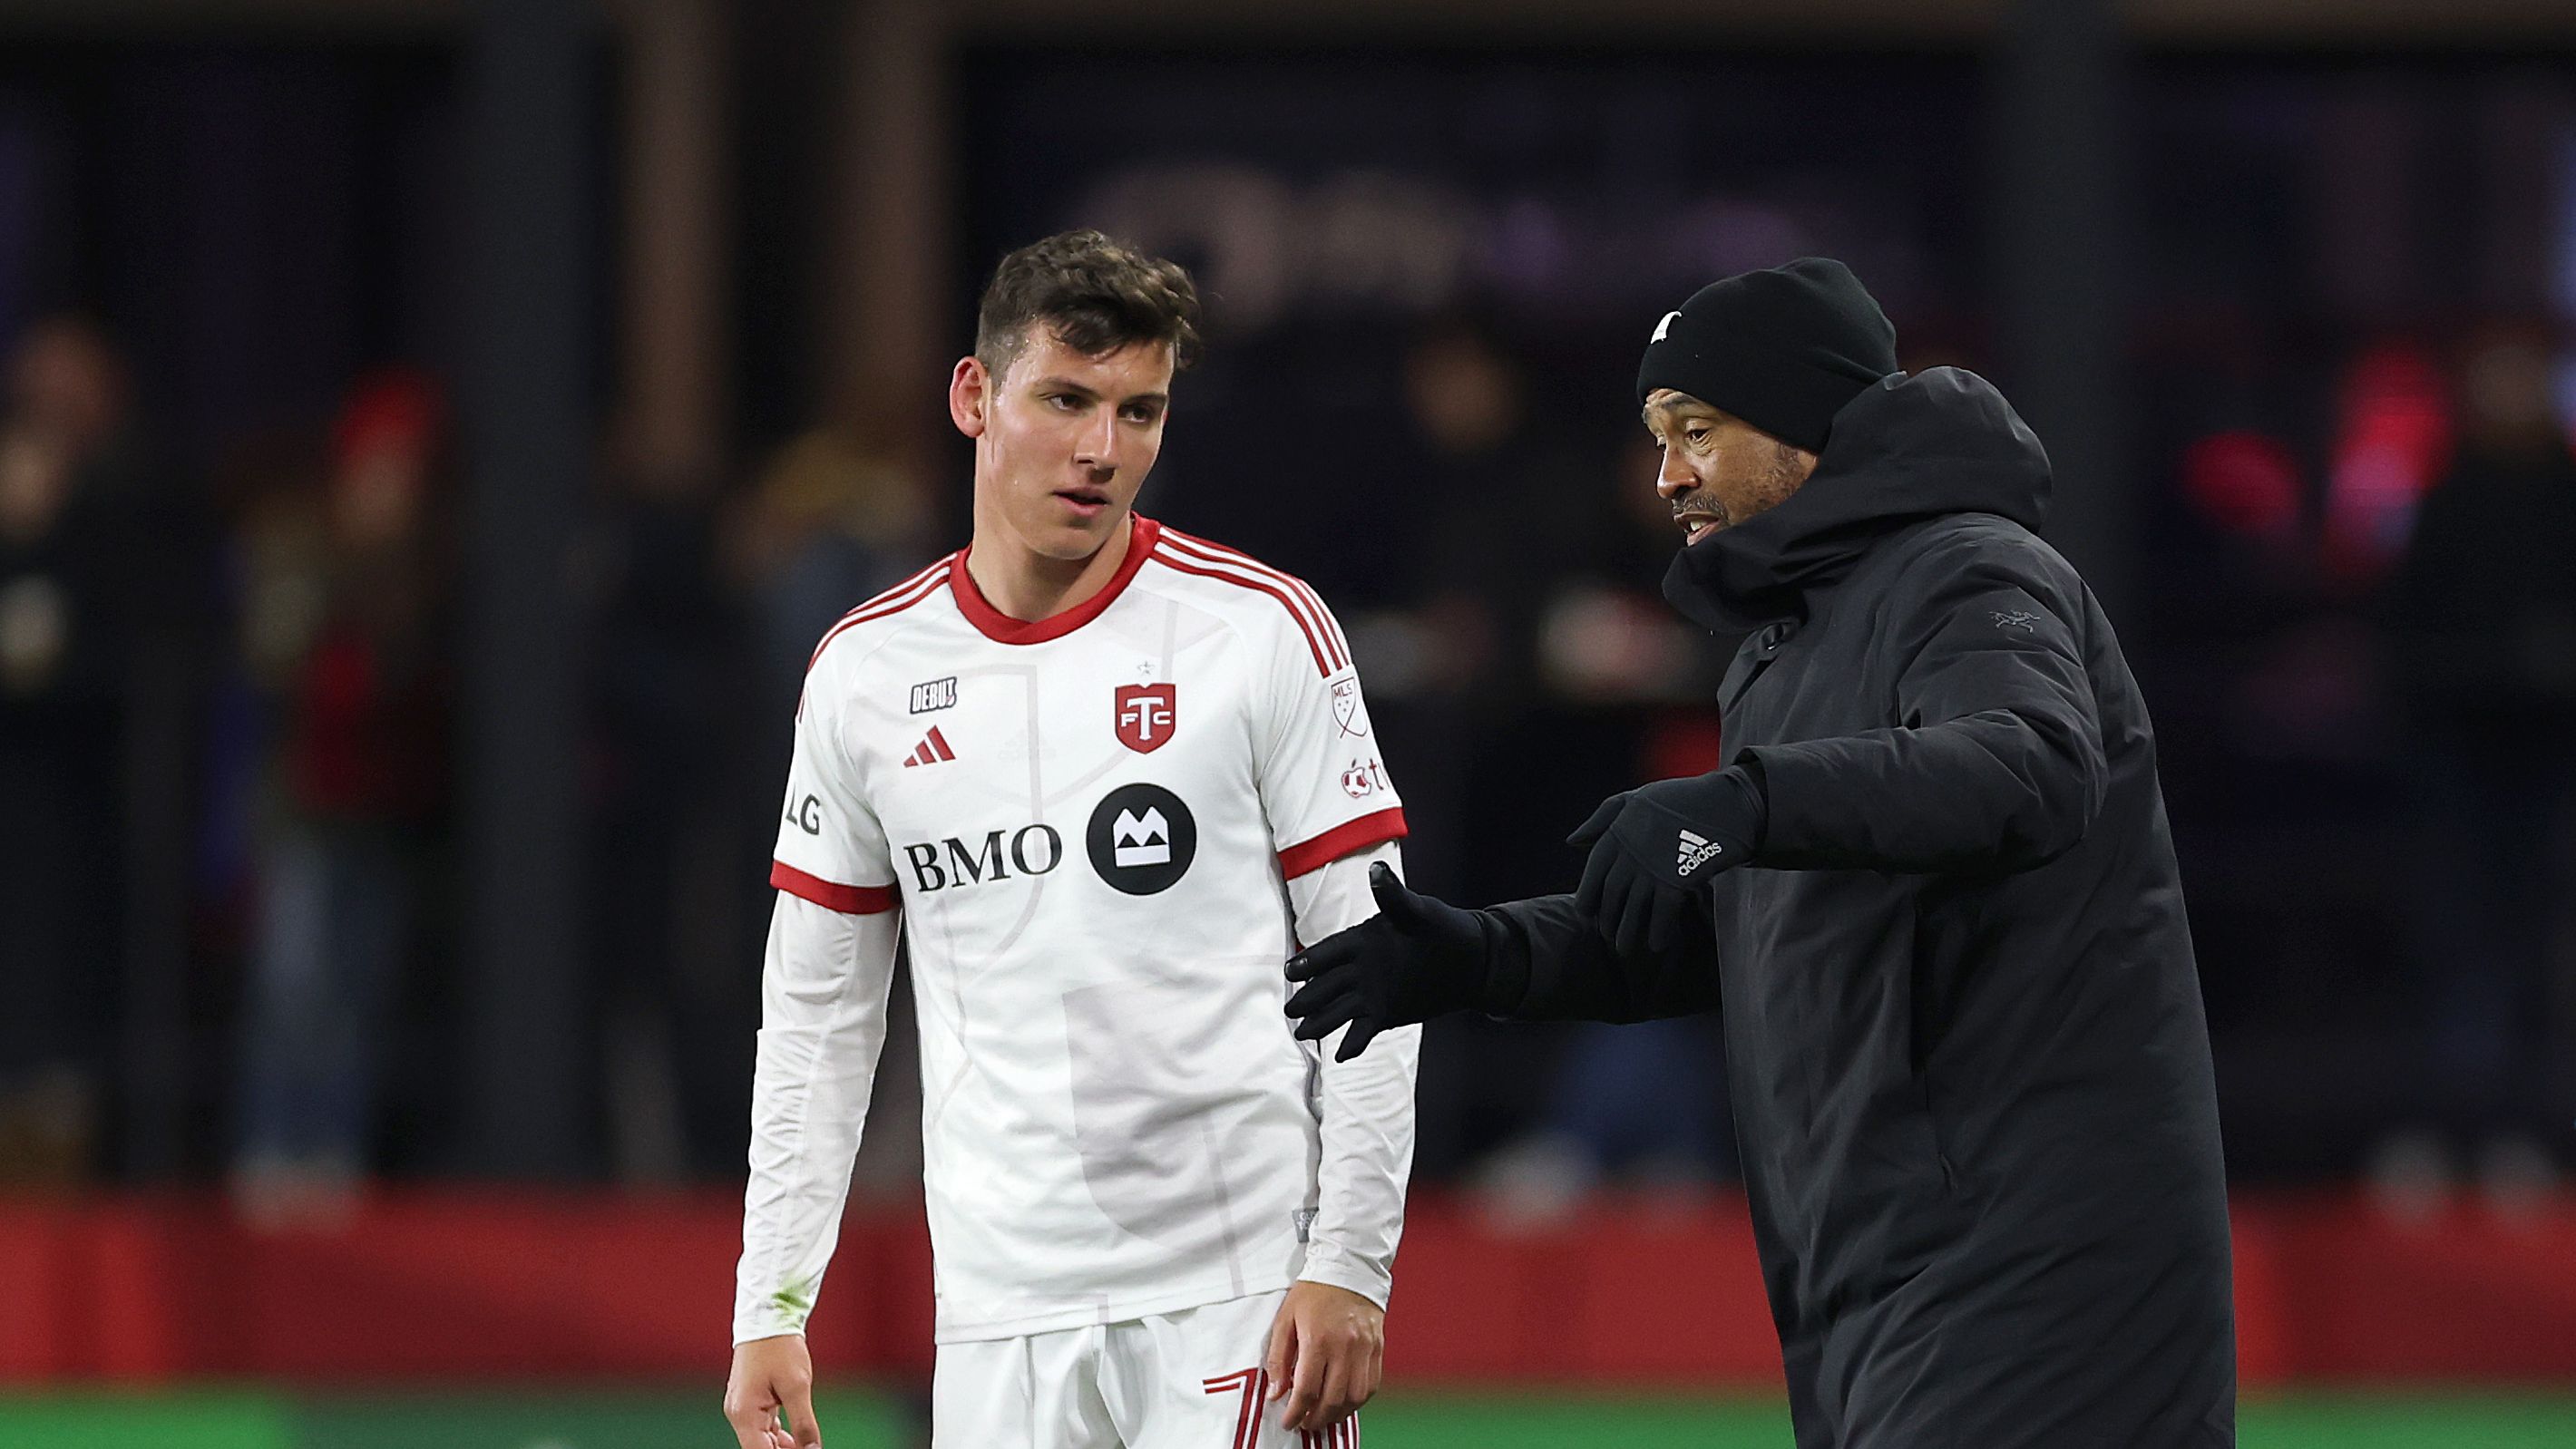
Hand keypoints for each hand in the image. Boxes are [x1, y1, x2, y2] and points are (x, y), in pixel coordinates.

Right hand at [724, 1333, 821, 1448]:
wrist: (767, 1317)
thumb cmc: (779, 1347)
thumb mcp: (798, 1386)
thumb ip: (804, 1422)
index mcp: (744, 1413)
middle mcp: (738, 1413)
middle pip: (759, 1448)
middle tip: (807, 1448)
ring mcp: (742, 1407)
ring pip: (761, 1438)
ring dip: (781, 1445)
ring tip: (805, 1446)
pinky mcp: (750, 1400)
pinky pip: (762, 1426)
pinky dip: (778, 1433)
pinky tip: (794, 1437)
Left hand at [1264, 1280, 1384, 1431]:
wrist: (1347, 1267)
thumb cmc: (1313, 1293)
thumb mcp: (1285, 1320)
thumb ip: (1278, 1358)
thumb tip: (1275, 1393)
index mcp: (1318, 1340)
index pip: (1307, 1390)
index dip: (1296, 1412)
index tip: (1289, 1422)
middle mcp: (1345, 1347)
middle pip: (1333, 1399)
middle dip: (1317, 1419)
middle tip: (1306, 1423)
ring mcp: (1365, 1348)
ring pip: (1355, 1397)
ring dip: (1339, 1414)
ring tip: (1325, 1416)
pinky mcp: (1378, 1347)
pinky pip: (1372, 1385)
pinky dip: (1358, 1400)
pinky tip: (1345, 1402)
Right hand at [1285, 862, 1492, 1060]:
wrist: (1470, 961)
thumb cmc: (1444, 928)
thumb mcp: (1419, 912)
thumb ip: (1394, 897)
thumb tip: (1378, 870)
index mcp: (1362, 941)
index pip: (1330, 952)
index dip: (1311, 961)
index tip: (1291, 971)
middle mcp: (1360, 969)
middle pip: (1327, 984)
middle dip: (1309, 996)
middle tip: (1290, 1009)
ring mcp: (1370, 993)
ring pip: (1338, 1009)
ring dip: (1321, 1021)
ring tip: (1302, 1033)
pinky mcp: (1383, 1014)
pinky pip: (1362, 1029)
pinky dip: (1352, 1041)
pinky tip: (1340, 1055)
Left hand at [1567, 767, 1761, 955]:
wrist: (1728, 802)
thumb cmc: (1682, 799)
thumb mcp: (1637, 798)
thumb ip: (1603, 818)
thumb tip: (1572, 842)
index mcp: (1619, 831)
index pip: (1594, 870)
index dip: (1587, 895)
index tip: (1586, 914)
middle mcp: (1632, 851)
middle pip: (1612, 893)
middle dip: (1607, 919)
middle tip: (1608, 936)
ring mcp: (1654, 866)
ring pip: (1633, 907)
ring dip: (1627, 932)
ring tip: (1624, 950)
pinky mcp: (1679, 878)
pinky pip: (1663, 913)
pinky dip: (1658, 931)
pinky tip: (1657, 944)